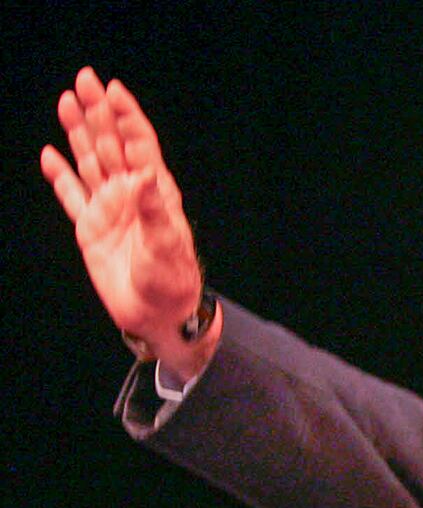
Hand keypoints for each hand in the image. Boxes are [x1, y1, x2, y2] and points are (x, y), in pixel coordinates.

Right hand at [40, 67, 214, 373]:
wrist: (159, 314)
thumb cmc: (172, 281)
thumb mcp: (167, 245)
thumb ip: (153, 209)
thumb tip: (145, 172)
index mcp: (154, 193)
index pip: (139, 145)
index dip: (127, 116)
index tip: (114, 89)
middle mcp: (130, 195)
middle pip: (110, 144)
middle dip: (98, 111)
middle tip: (85, 78)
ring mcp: (109, 209)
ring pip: (89, 161)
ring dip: (77, 132)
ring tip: (66, 101)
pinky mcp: (91, 229)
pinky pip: (71, 196)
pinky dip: (60, 176)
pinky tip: (50, 154)